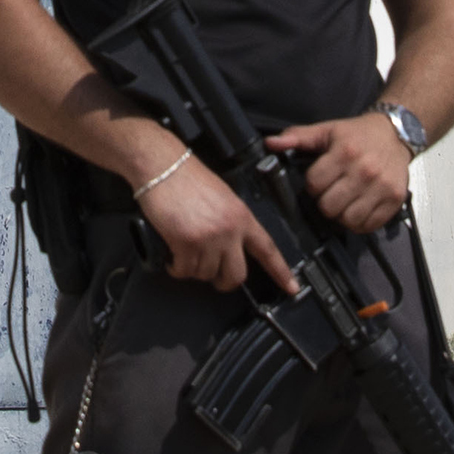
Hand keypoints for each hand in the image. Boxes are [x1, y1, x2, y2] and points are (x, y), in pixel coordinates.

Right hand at [135, 153, 293, 293]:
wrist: (163, 167)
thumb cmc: (187, 177)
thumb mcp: (223, 197)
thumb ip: (232, 222)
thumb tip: (230, 246)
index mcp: (242, 216)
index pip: (268, 249)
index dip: (281, 271)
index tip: (291, 287)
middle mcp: (229, 229)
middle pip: (236, 275)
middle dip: (223, 281)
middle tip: (213, 276)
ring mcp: (209, 238)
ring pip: (206, 274)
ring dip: (193, 269)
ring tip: (185, 252)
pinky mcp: (186, 244)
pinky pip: (184, 271)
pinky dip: (176, 267)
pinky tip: (173, 256)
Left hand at [273, 113, 416, 236]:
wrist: (395, 134)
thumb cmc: (357, 134)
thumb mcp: (326, 130)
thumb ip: (297, 137)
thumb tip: (270, 143)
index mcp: (345, 152)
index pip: (315, 184)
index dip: (312, 185)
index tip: (319, 180)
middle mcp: (365, 171)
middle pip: (329, 207)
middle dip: (325, 202)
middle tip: (331, 192)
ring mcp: (382, 187)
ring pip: (348, 220)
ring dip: (342, 215)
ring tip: (344, 201)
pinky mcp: (394, 200)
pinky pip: (369, 226)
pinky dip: (360, 222)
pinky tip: (358, 208)